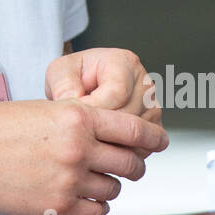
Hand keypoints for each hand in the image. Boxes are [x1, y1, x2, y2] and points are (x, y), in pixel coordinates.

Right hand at [0, 96, 168, 214]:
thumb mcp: (44, 111)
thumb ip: (78, 121)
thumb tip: (107, 134)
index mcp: (77, 117)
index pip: (133, 129)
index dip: (154, 138)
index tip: (161, 142)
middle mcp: (78, 148)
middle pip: (130, 163)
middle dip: (135, 166)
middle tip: (130, 167)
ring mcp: (69, 179)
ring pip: (114, 189)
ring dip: (111, 187)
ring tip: (95, 182)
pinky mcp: (57, 205)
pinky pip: (96, 213)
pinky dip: (97, 209)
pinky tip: (86, 201)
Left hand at [44, 46, 164, 149]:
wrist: (84, 88)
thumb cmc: (75, 77)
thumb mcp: (60, 71)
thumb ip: (64, 84)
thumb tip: (73, 101)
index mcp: (124, 63)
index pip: (117, 93)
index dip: (94, 109)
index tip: (76, 115)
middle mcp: (143, 84)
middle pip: (128, 116)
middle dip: (99, 128)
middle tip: (79, 129)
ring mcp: (152, 107)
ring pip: (136, 135)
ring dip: (109, 141)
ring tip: (88, 136)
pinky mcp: (153, 128)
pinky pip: (142, 147)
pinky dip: (120, 152)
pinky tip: (102, 146)